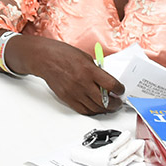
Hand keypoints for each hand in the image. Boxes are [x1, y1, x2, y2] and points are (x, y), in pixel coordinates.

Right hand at [10, 35, 124, 115]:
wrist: (44, 58)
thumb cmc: (62, 54)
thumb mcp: (85, 56)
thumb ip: (96, 69)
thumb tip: (106, 81)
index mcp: (89, 69)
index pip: (112, 85)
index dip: (120, 89)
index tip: (120, 90)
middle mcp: (82, 82)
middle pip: (105, 101)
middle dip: (115, 104)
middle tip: (117, 102)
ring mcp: (74, 92)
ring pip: (95, 108)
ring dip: (105, 109)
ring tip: (107, 105)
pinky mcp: (67, 98)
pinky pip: (83, 110)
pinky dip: (92, 111)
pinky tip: (94, 106)